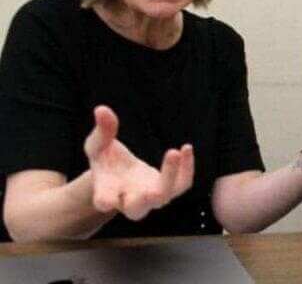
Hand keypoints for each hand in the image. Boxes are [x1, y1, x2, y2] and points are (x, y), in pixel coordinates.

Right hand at [84, 106, 194, 220]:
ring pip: (164, 196)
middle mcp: (128, 201)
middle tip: (152, 190)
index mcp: (106, 192)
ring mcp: (150, 198)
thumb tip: (101, 110)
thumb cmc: (106, 161)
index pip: (104, 201)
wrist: (120, 174)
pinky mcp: (168, 190)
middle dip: (144, 201)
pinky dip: (187, 169)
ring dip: (170, 178)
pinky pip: (181, 185)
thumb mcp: (98, 145)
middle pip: (137, 209)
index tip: (105, 200)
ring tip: (174, 152)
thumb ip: (102, 131)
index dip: (105, 201)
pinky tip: (186, 148)